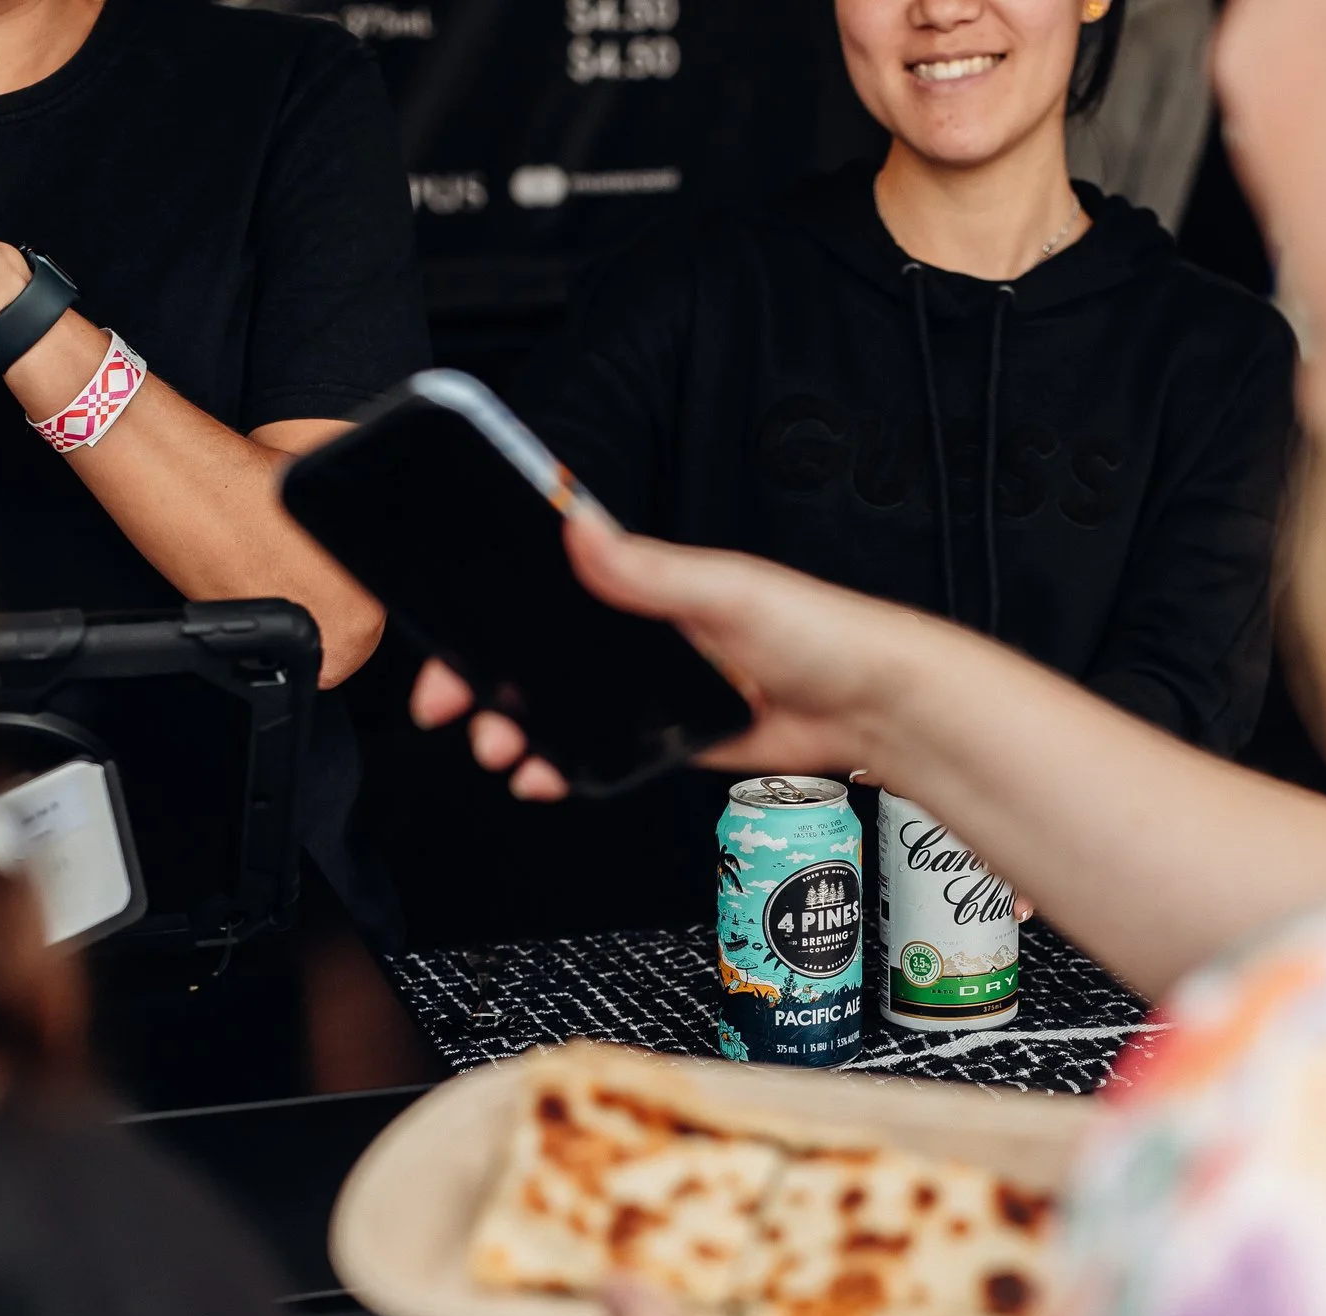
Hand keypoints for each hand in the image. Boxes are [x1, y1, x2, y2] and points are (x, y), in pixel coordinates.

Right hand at [409, 512, 942, 799]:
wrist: (874, 707)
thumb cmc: (822, 632)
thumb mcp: (729, 590)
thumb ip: (650, 570)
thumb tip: (583, 528)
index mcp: (648, 581)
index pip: (547, 586)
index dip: (489, 611)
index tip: (451, 639)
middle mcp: (641, 630)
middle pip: (538, 654)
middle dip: (485, 683)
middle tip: (455, 708)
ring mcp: (651, 686)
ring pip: (559, 707)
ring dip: (517, 730)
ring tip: (503, 751)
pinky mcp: (669, 736)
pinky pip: (601, 752)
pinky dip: (563, 767)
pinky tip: (546, 777)